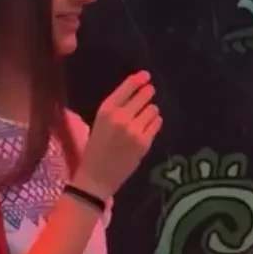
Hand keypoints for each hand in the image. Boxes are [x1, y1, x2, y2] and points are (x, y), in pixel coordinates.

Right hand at [75, 71, 162, 198]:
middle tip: (150, 93)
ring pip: (153, 110)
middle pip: (144, 96)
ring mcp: (134, 130)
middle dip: (148, 93)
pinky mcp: (144, 143)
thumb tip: (137, 93)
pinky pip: (156, 124)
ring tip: (146, 116)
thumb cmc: (95, 149)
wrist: (96, 177)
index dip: (139, 79)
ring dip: (151, 110)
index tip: (146, 76)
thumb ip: (116, 109)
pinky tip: (149, 126)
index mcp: (106, 110)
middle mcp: (121, 117)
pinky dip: (155, 123)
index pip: (128, 87)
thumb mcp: (99, 123)